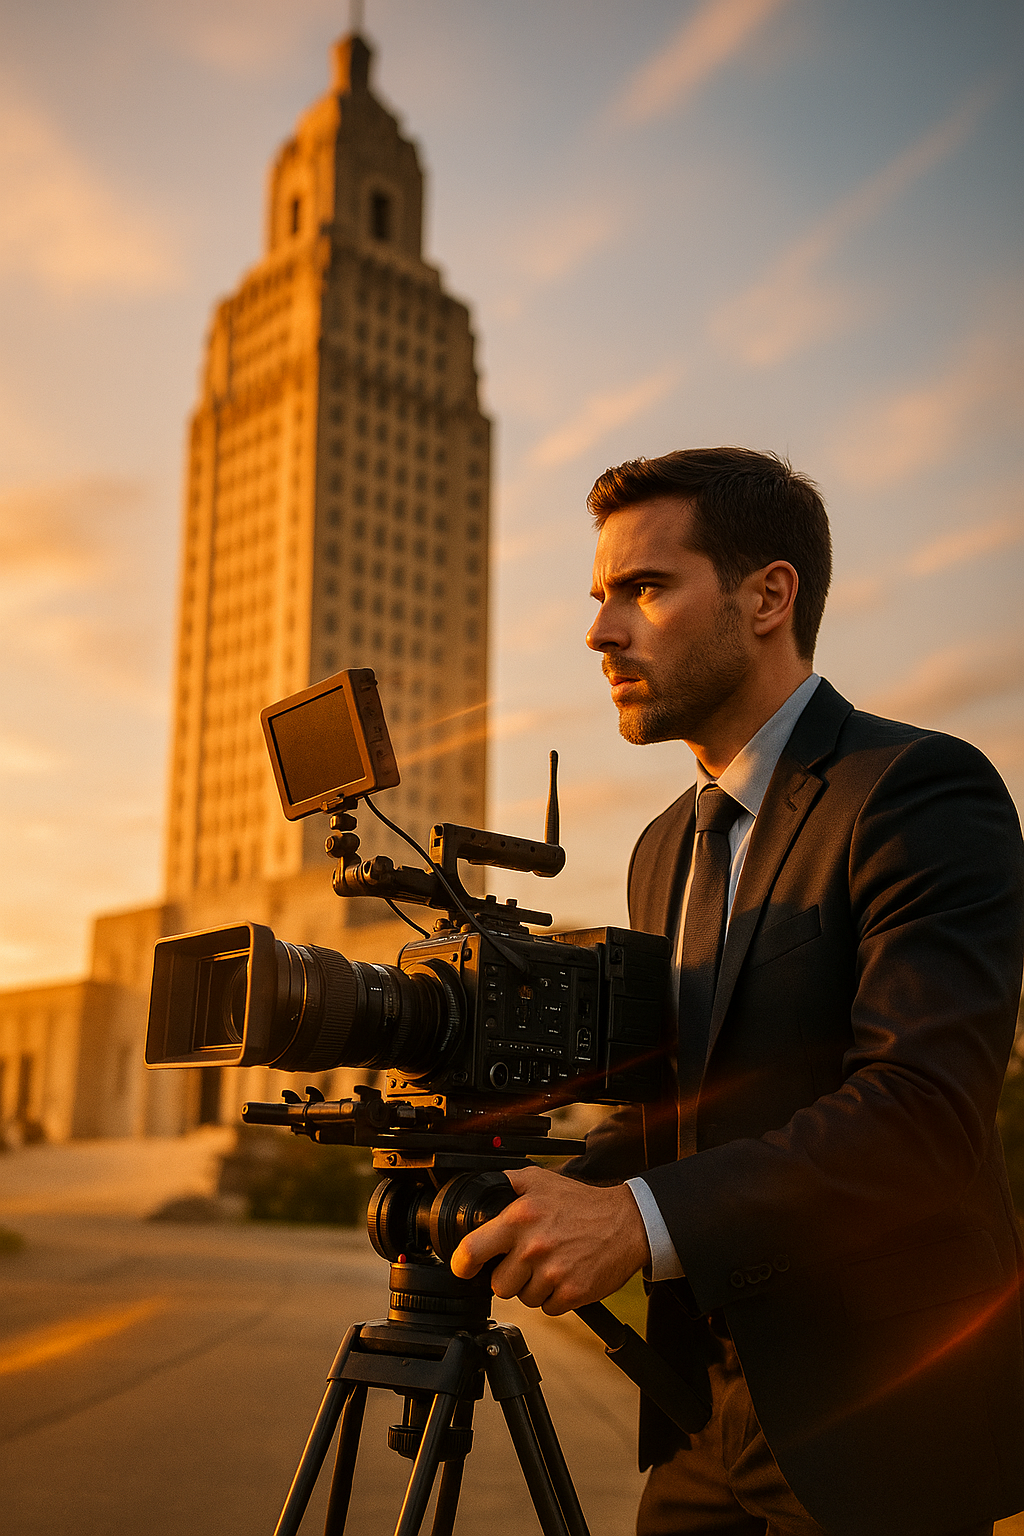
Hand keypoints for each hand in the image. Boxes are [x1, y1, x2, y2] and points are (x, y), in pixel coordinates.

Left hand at [449, 1165, 650, 1314]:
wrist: (626, 1223)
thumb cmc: (581, 1203)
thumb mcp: (539, 1180)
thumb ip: (506, 1183)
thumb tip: (479, 1189)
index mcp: (520, 1218)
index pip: (474, 1249)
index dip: (462, 1264)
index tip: (463, 1268)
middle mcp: (534, 1247)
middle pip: (498, 1285)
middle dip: (509, 1276)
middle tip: (527, 1261)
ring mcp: (553, 1273)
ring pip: (523, 1299)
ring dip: (533, 1287)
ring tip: (550, 1265)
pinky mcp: (572, 1293)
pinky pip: (547, 1308)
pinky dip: (553, 1297)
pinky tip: (564, 1276)